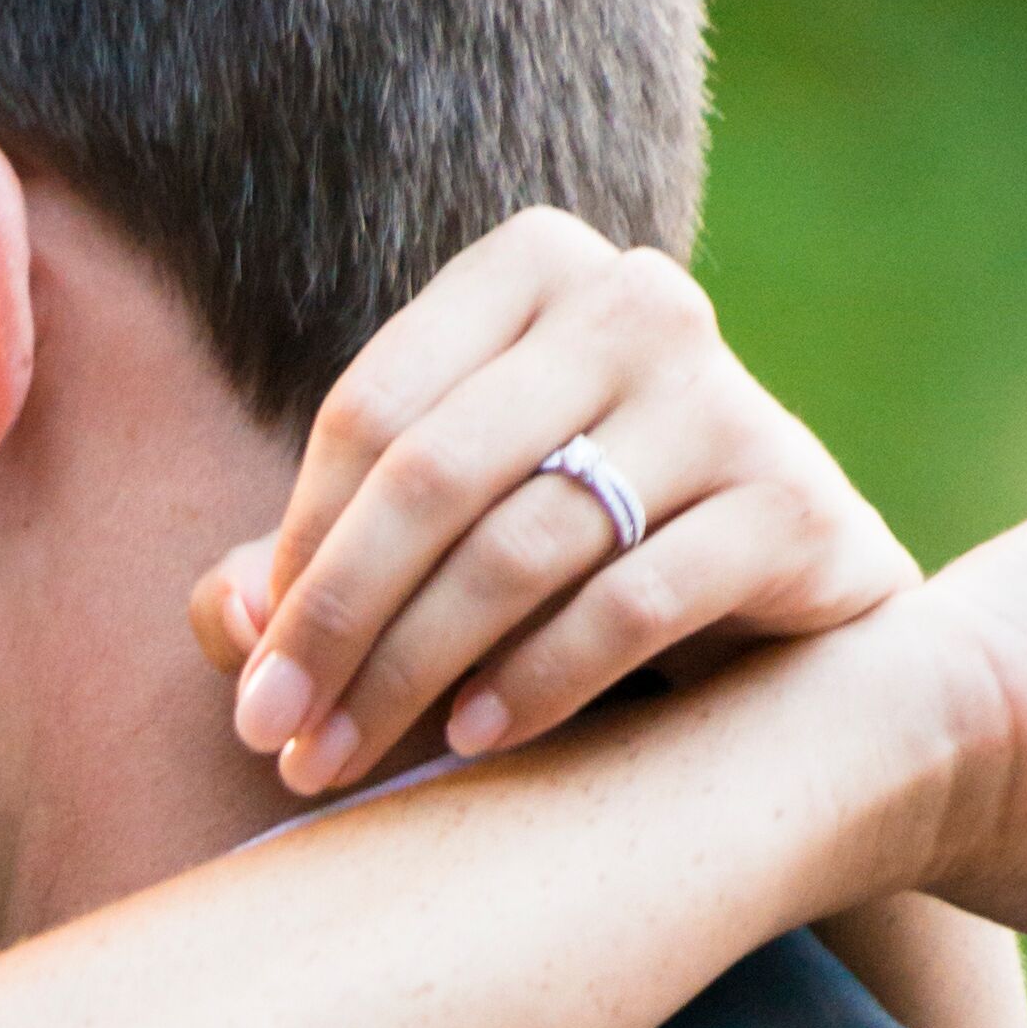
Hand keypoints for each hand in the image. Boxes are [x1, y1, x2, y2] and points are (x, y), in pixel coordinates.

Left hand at [197, 217, 912, 801]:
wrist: (797, 626)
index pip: (371, 410)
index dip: (295, 550)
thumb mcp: (441, 549)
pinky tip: (473, 741)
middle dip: (336, 619)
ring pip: (520, 544)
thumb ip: (317, 568)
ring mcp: (724, 396)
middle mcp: (637, 302)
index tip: (253, 672)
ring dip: (411, 671)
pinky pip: (629, 603)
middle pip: (432, 473)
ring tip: (343, 758)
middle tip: (273, 737)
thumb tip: (229, 617)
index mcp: (536, 270)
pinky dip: (535, 681)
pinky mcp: (790, 502)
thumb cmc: (582, 570)